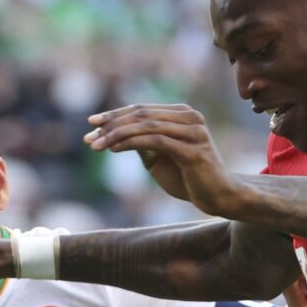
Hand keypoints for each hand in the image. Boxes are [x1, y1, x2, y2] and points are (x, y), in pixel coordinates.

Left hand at [85, 104, 246, 216]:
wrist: (218, 196)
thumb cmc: (188, 177)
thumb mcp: (160, 157)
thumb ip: (143, 142)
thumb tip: (114, 134)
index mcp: (182, 114)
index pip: (142, 109)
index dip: (115, 114)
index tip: (91, 123)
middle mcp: (190, 117)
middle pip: (142, 114)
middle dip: (111, 123)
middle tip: (89, 135)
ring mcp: (193, 132)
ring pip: (146, 126)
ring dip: (116, 135)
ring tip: (96, 145)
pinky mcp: (193, 150)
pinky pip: (156, 142)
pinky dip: (131, 143)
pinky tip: (113, 150)